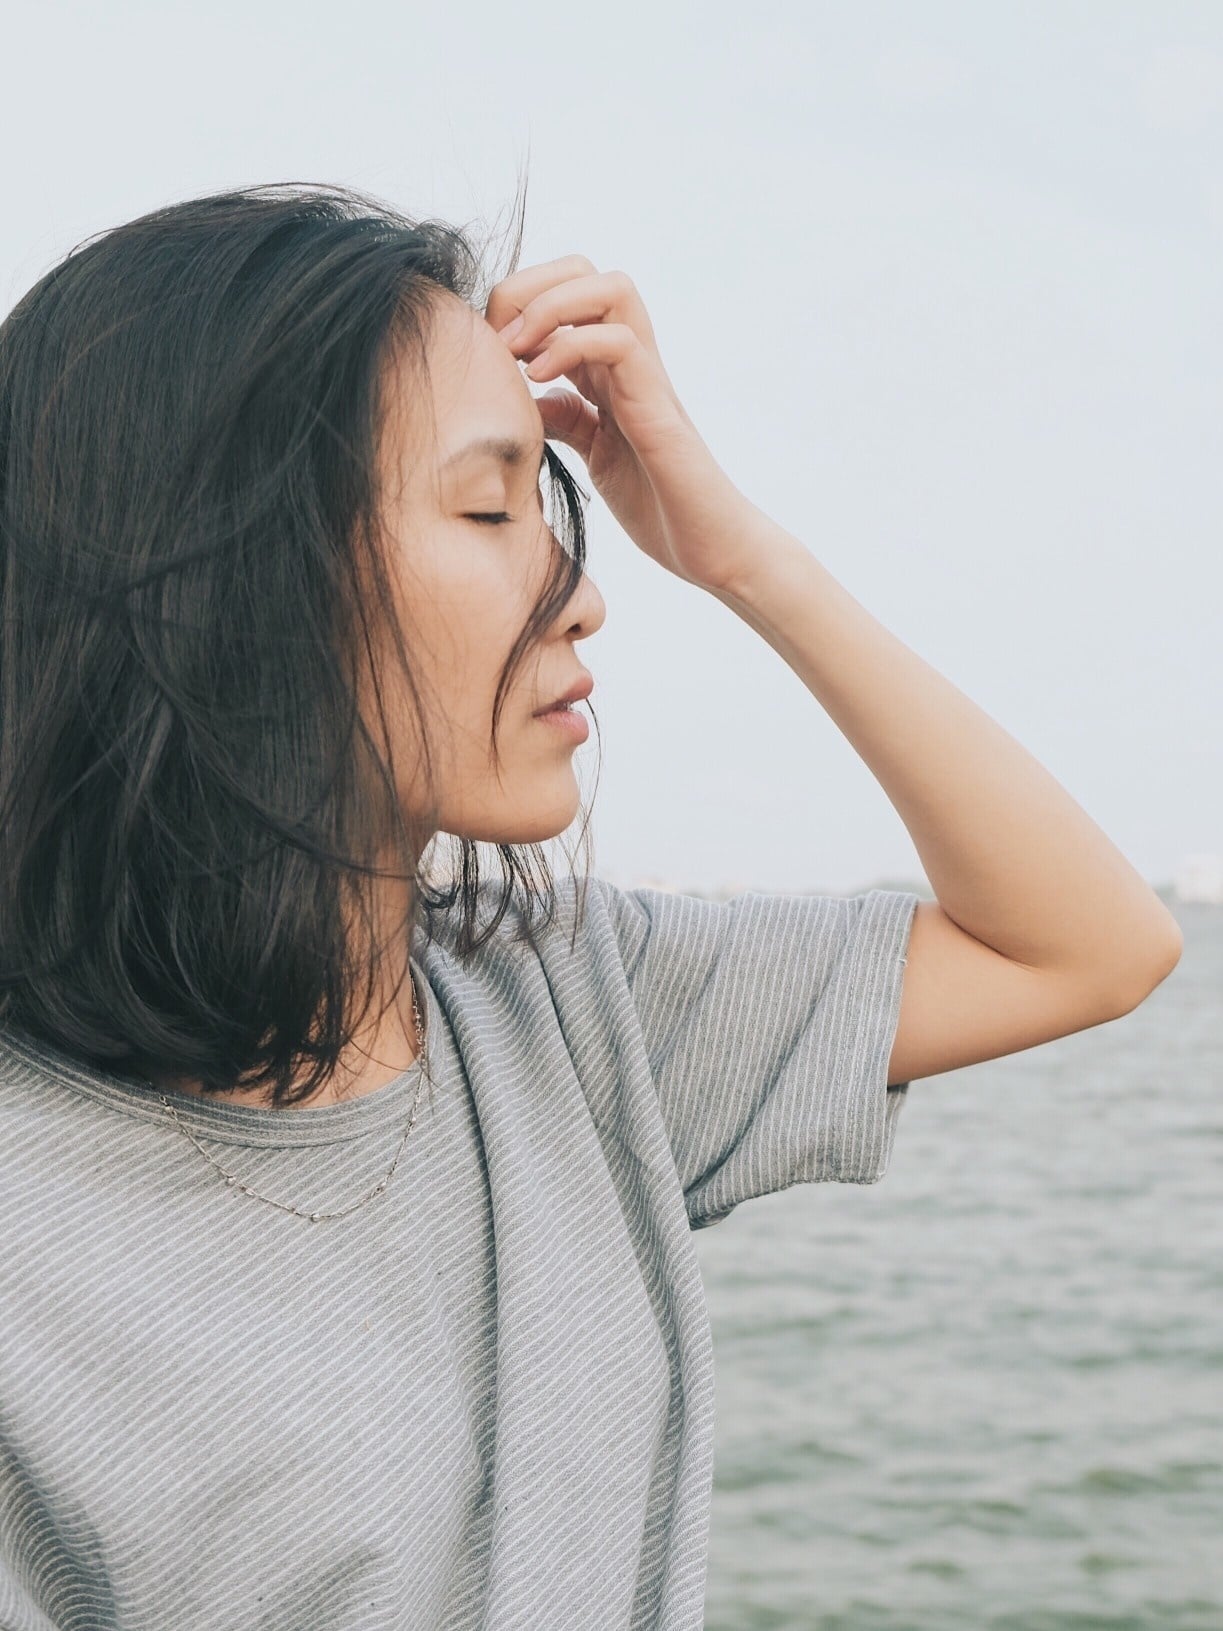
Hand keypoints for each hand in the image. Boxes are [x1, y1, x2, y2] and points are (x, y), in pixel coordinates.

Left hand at [484, 256, 755, 593]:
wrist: (707, 546)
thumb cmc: (659, 505)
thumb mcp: (595, 455)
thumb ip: (568, 420)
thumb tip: (534, 398)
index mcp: (610, 368)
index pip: (566, 291)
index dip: (519, 304)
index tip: (488, 348)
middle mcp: (631, 360)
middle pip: (585, 270)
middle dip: (529, 288)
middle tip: (498, 340)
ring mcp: (647, 377)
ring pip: (610, 288)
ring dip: (550, 307)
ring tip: (516, 353)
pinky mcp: (658, 405)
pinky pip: (619, 342)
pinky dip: (569, 347)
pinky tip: (538, 382)